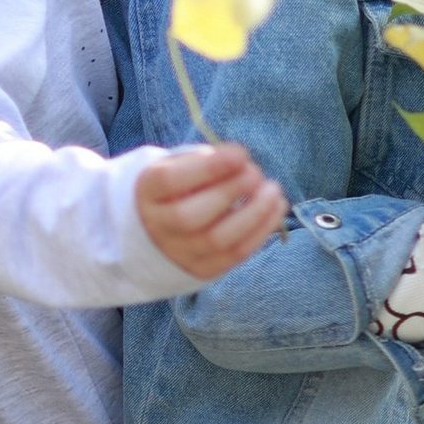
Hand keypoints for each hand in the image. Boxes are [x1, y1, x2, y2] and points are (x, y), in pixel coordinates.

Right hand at [137, 140, 286, 279]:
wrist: (159, 228)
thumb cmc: (179, 185)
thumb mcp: (180, 164)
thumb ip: (204, 161)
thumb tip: (240, 162)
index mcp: (146, 192)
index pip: (170, 181)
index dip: (209, 167)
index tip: (240, 153)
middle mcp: (157, 226)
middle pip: (191, 216)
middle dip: (231, 191)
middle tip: (256, 173)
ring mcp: (178, 253)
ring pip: (217, 240)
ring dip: (254, 213)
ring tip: (273, 191)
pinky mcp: (202, 270)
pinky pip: (234, 255)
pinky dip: (261, 231)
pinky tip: (276, 209)